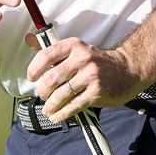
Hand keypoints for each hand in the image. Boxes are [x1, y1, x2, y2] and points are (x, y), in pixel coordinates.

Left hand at [25, 35, 142, 122]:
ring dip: (51, 105)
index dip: (34, 68)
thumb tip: (28, 38)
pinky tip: (57, 115)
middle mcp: (82, 59)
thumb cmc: (97, 60)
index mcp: (74, 45)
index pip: (47, 55)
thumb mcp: (76, 49)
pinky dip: (62, 113)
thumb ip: (52, 48)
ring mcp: (91, 76)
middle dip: (43, 91)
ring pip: (61, 94)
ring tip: (48, 108)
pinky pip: (74, 106)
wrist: (126, 69)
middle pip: (52, 78)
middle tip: (42, 96)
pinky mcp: (96, 93)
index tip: (31, 77)